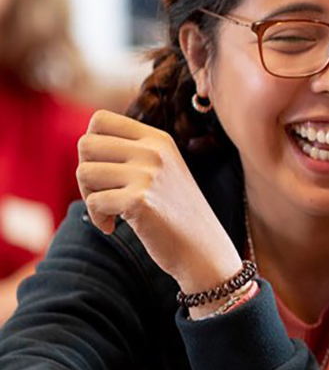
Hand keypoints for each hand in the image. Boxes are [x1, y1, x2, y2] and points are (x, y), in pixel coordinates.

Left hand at [76, 111, 243, 303]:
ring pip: (84, 172)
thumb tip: (85, 144)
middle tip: (103, 193)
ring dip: (88, 196)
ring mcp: (149, 175)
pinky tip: (113, 227)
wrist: (204, 249)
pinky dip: (97, 219)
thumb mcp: (161, 170)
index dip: (92, 145)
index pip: (100, 120)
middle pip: (85, 144)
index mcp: (158, 139)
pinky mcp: (140, 201)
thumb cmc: (176, 213)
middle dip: (86, 172)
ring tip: (109, 211)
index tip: (106, 170)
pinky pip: (93, 202)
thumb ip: (131, 152)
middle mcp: (154, 151)